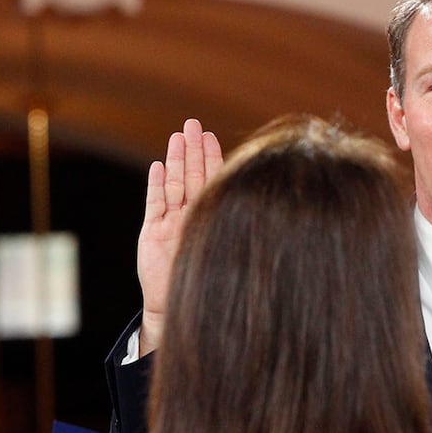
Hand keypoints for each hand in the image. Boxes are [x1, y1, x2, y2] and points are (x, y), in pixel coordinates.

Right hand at [138, 119, 221, 352]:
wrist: (184, 308)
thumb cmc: (216, 282)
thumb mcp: (234, 248)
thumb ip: (244, 225)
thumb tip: (279, 204)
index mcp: (212, 216)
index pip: (213, 180)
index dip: (211, 157)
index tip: (212, 136)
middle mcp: (192, 216)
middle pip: (191, 176)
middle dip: (192, 149)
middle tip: (192, 123)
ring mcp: (171, 224)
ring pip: (174, 185)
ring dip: (174, 160)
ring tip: (176, 136)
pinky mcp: (152, 234)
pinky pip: (154, 205)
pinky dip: (156, 185)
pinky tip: (158, 166)